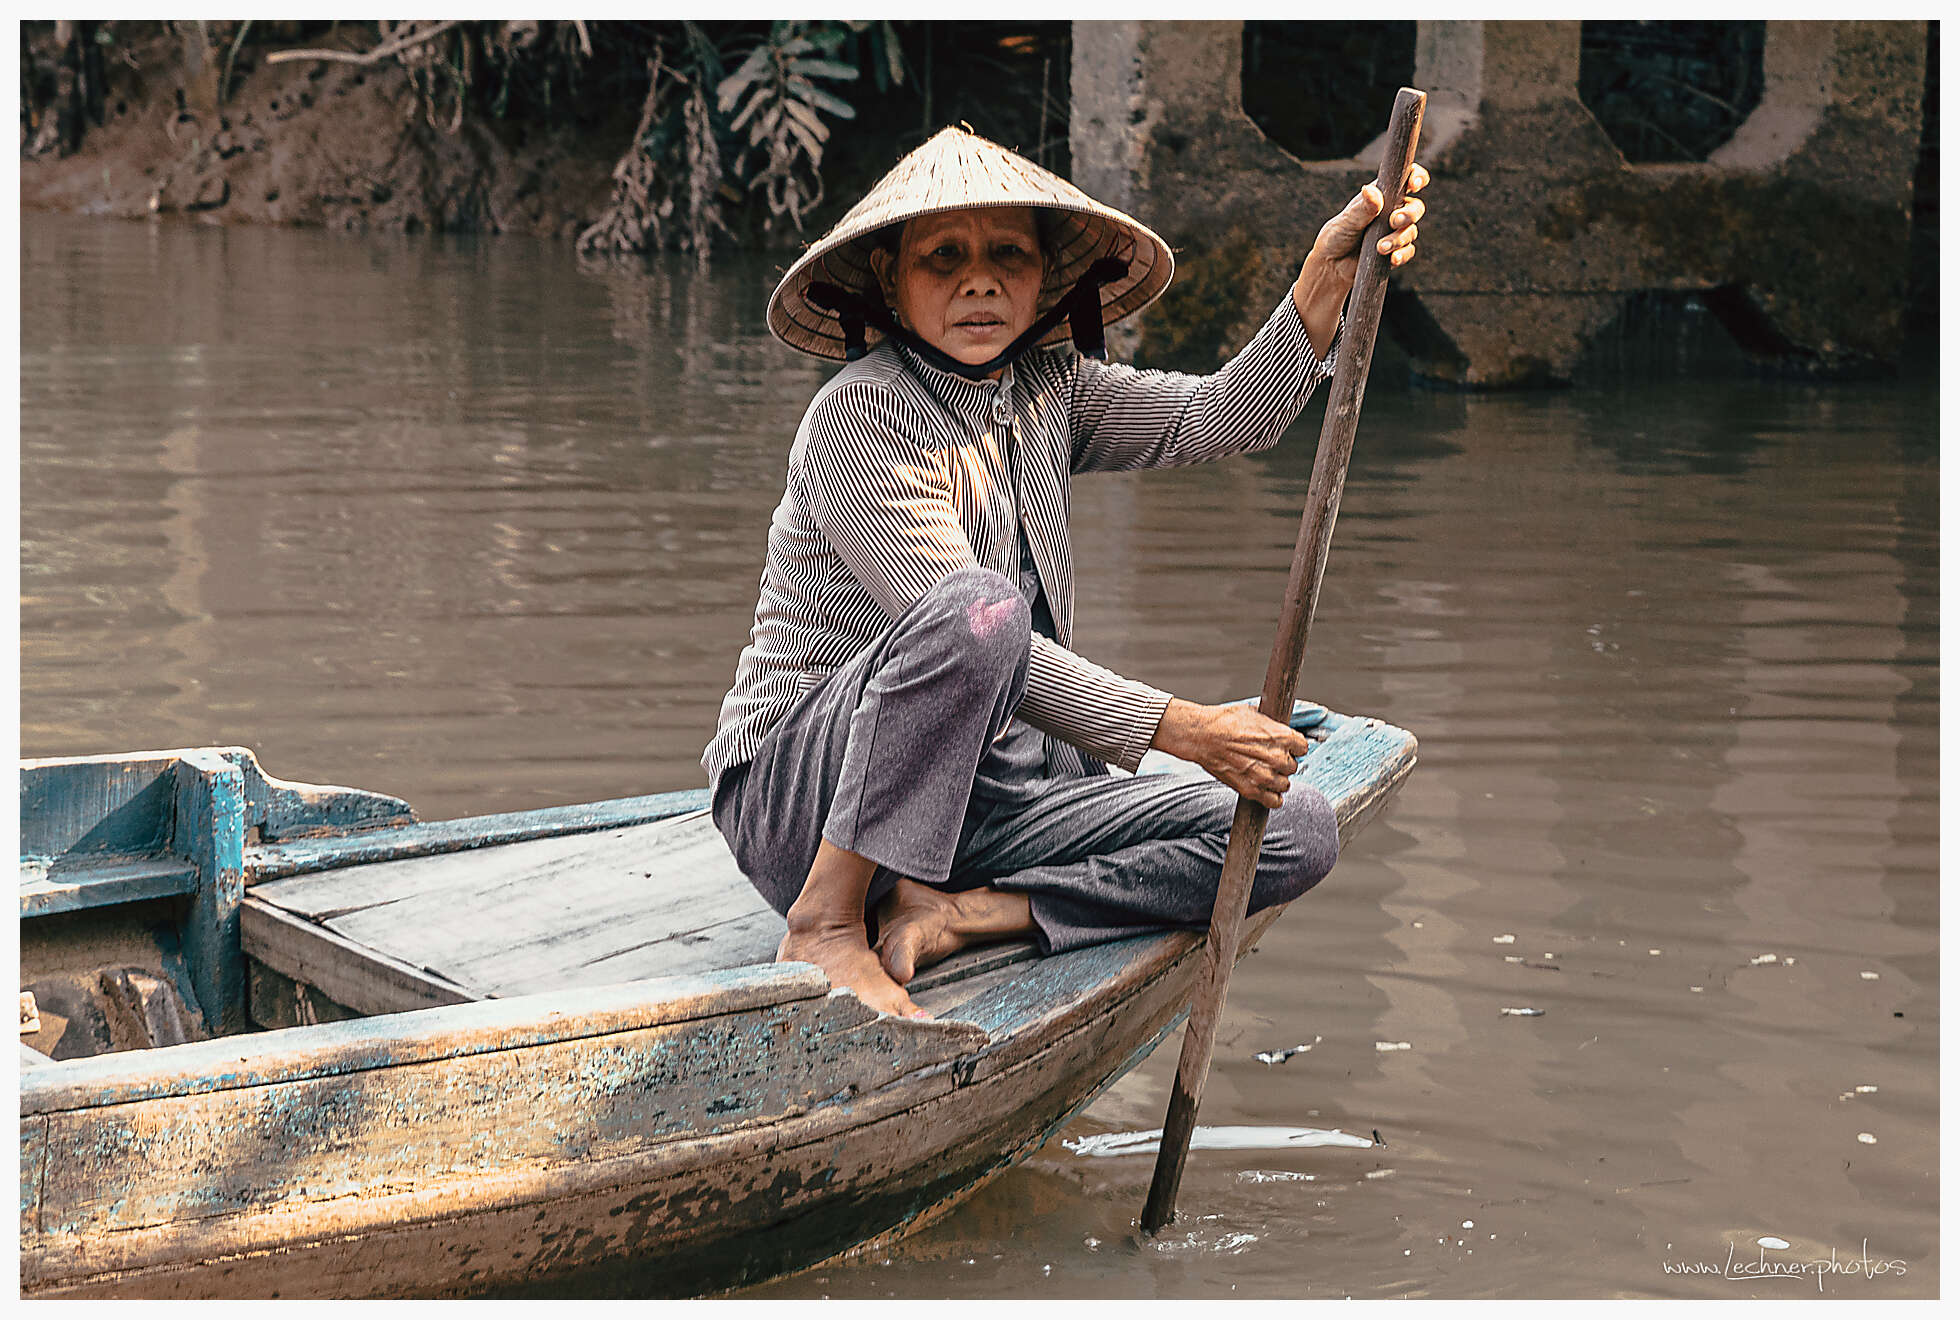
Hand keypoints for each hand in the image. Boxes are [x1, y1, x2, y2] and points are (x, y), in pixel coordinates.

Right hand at [1150, 699, 1309, 808]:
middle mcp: (1277, 758)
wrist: (1203, 736)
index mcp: (1282, 736)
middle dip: (1283, 763)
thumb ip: (1272, 726)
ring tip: (1264, 773)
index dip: (1294, 747)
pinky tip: (1265, 789)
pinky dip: (1272, 798)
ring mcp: (1265, 776)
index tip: (1287, 748)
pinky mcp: (1252, 790)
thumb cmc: (1224, 721)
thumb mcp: (1254, 713)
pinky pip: (1274, 801)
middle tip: (1269, 759)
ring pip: (1285, 784)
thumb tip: (1277, 729)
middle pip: (1293, 767)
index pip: (1303, 747)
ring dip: (1277, 780)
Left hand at [1306, 161, 1429, 285]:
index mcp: (1382, 196)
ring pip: (1411, 231)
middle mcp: (1392, 212)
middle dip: (1410, 213)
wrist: (1331, 265)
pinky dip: (1402, 255)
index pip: (1406, 179)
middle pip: (1415, 207)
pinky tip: (1392, 259)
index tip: (1413, 184)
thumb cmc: (1336, 236)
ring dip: (1398, 239)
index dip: (1416, 177)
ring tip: (1380, 247)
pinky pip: (1408, 251)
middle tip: (1394, 220)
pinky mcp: (1396, 251)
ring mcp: (1395, 232)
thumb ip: (1363, 207)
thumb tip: (1370, 190)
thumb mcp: (1347, 219)